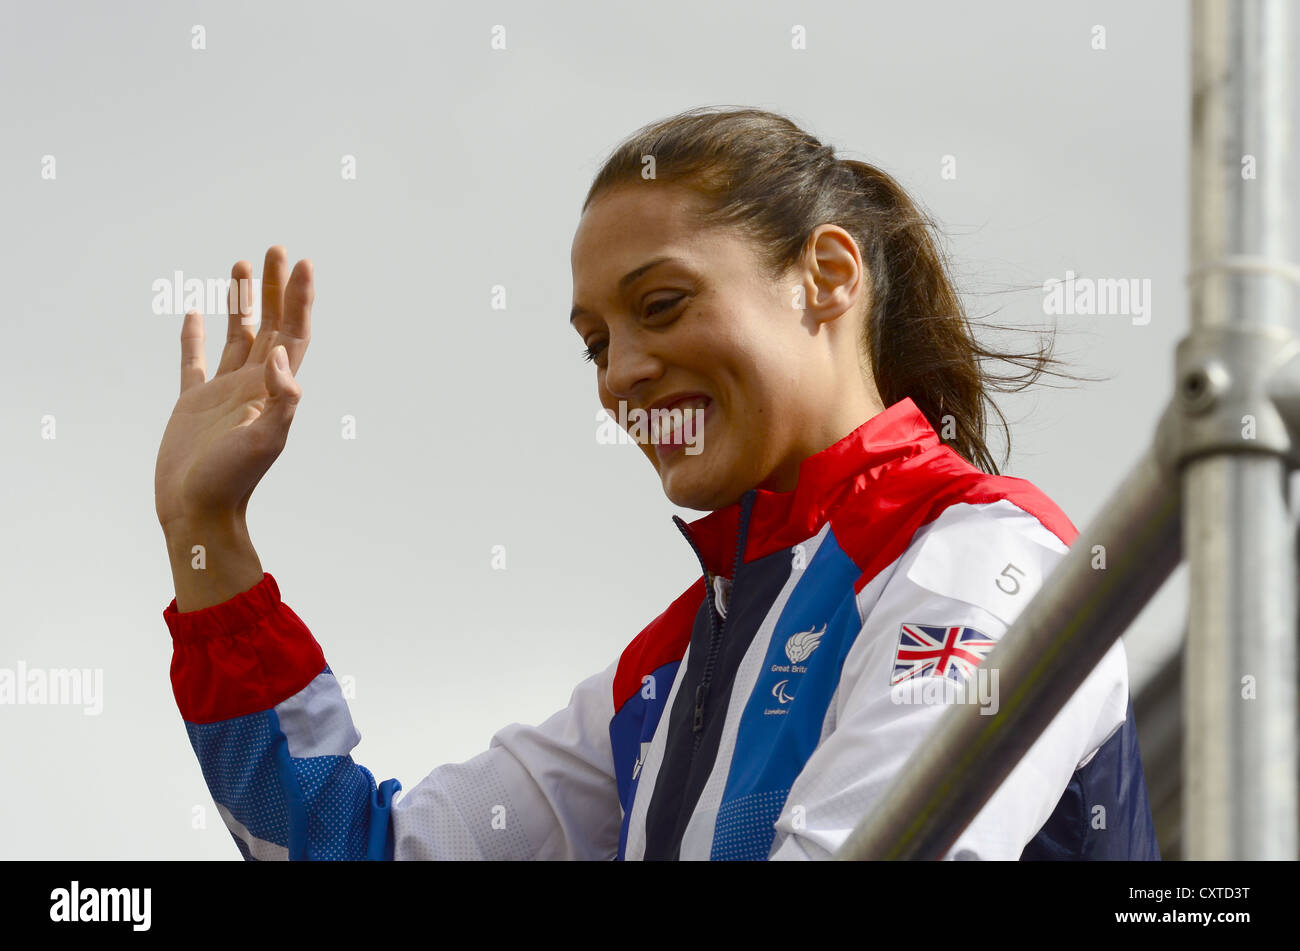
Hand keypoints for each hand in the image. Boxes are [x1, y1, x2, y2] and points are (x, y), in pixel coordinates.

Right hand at [154, 246, 313, 530]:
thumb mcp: (266, 440)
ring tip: (242, 264)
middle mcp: (253, 385)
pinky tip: (195, 311)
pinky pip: (194, 360)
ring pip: (237, 334)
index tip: (304, 264)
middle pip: (270, 324)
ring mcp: (223, 392)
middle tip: (276, 248)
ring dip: (242, 300)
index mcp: (273, 390)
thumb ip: (281, 400)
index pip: (294, 334)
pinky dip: (195, 335)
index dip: (300, 300)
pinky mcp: (193, 402)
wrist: (198, 511)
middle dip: (275, 288)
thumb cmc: (233, 481)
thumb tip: (284, 359)